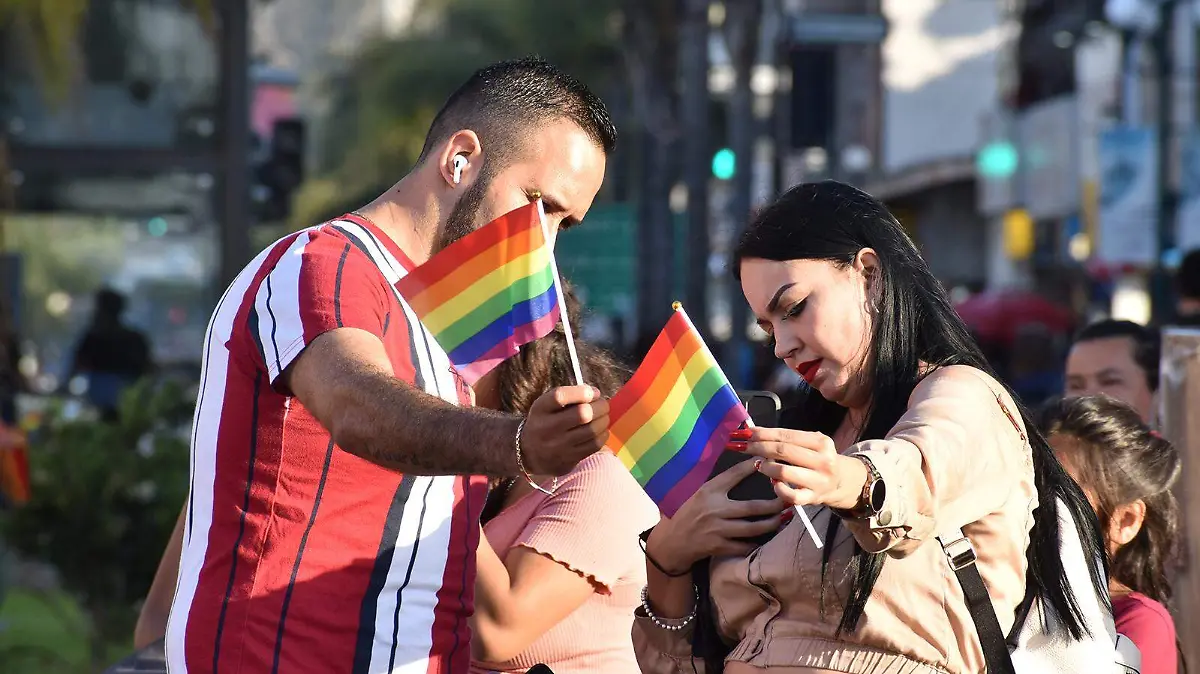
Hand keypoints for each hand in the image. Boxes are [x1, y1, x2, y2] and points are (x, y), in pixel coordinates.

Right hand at [519, 385, 609, 475]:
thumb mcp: (547, 405)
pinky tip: (601, 431)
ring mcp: (557, 447)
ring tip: (603, 417)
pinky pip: (594, 445)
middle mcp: (546, 428)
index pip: (560, 397)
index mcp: (540, 409)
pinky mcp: (568, 460)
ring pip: (592, 431)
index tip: (593, 392)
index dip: (582, 392)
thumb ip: (569, 396)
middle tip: (603, 405)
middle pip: (582, 414)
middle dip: (600, 406)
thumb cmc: (545, 422)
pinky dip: (603, 435)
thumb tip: (596, 394)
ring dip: (604, 420)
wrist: (528, 453)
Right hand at [646, 459, 789, 573]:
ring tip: (783, 518)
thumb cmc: (689, 513)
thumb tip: (747, 467)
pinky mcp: (719, 547)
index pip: (732, 476)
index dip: (750, 467)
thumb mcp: (700, 493)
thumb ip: (720, 484)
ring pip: (753, 528)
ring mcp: (717, 530)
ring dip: (771, 524)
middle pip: (752, 507)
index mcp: (708, 492)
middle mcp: (714, 509)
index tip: (766, 460)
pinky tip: (768, 538)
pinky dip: (757, 542)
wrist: (673, 541)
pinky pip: (744, 546)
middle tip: (787, 499)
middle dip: (774, 504)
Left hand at [729, 427, 866, 509]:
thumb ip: (787, 439)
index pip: (786, 435)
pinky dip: (778, 488)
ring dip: (766, 467)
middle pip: (783, 451)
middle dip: (758, 447)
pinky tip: (773, 483)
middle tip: (741, 446)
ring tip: (760, 465)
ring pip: (784, 472)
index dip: (762, 433)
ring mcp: (819, 481)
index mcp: (821, 442)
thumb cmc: (818, 460)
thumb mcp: (810, 444)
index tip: (744, 432)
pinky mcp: (813, 498)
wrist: (841, 482)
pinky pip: (790, 496)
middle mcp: (823, 460)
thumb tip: (753, 431)